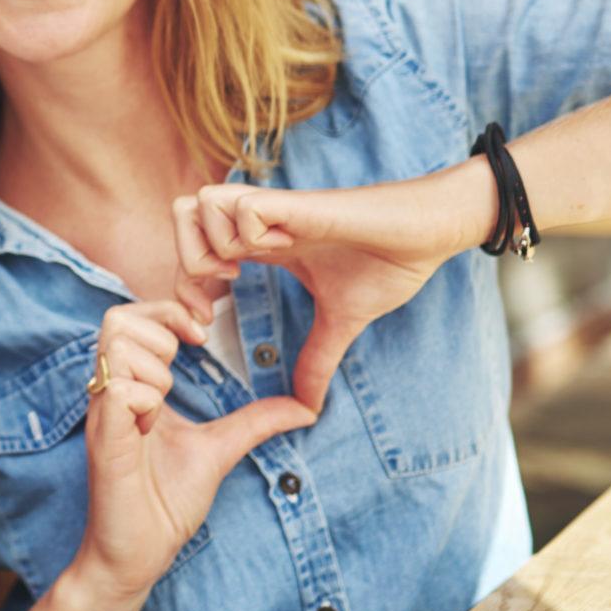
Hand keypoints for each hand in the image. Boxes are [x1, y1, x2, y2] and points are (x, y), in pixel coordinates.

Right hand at [73, 290, 314, 602]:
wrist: (138, 555)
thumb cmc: (165, 504)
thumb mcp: (220, 449)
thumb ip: (255, 421)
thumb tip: (306, 407)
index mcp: (134, 388)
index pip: (133, 318)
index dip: (168, 310)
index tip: (203, 331)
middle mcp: (113, 394)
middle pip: (117, 318)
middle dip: (161, 325)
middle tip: (188, 356)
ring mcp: (105, 414)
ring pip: (117, 344)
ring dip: (154, 364)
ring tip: (166, 401)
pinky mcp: (104, 439)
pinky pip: (121, 391)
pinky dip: (147, 399)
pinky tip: (153, 428)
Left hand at [173, 166, 486, 412]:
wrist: (429, 230)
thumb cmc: (388, 262)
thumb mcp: (341, 321)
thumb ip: (317, 358)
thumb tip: (310, 408)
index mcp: (262, 243)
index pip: (193, 251)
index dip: (185, 287)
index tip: (205, 324)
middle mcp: (259, 222)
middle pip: (180, 213)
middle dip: (184, 262)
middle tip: (214, 299)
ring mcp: (274, 208)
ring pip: (200, 203)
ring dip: (211, 244)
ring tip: (243, 271)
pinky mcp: (295, 202)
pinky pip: (241, 207)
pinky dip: (248, 233)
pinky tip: (279, 250)